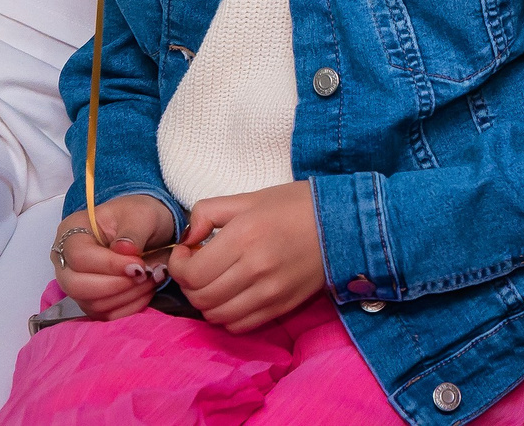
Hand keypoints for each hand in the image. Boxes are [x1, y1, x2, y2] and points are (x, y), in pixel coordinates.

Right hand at [52, 194, 175, 320]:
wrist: (149, 228)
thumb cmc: (140, 216)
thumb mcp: (142, 214)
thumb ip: (133, 232)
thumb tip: (123, 250)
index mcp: (72, 231)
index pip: (79, 257)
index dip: (109, 265)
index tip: (139, 265)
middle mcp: (66, 260)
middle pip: (76, 286)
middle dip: (116, 285)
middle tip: (145, 274)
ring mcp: (76, 283)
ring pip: (91, 304)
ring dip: (127, 296)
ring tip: (151, 278)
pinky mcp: (90, 300)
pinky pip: (103, 315)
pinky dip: (128, 307)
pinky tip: (145, 290)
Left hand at [168, 181, 325, 333]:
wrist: (345, 223)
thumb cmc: (296, 205)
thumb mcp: (250, 198)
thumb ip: (209, 211)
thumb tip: (188, 237)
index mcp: (244, 237)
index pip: (191, 273)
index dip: (178, 266)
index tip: (187, 253)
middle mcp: (255, 269)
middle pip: (200, 298)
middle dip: (189, 284)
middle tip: (198, 267)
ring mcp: (270, 293)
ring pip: (216, 316)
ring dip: (207, 301)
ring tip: (216, 281)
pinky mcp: (281, 307)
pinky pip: (239, 326)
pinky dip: (228, 316)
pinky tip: (234, 296)